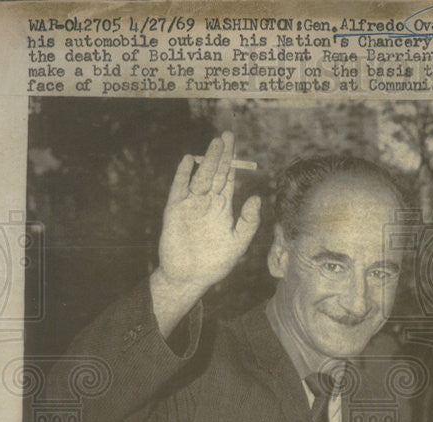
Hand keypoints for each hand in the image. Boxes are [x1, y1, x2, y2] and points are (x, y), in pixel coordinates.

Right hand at [156, 131, 260, 294]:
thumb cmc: (215, 262)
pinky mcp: (176, 210)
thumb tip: (256, 197)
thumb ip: (248, 222)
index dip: (232, 162)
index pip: (229, 179)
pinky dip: (183, 175)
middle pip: (216, 172)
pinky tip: (188, 160)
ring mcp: (191, 204)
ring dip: (207, 160)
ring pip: (201, 177)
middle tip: (227, 134)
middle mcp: (207, 202)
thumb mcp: (238, 243)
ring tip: (215, 143)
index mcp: (222, 207)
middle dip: (221, 154)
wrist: (190, 277)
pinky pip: (179, 188)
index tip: (236, 144)